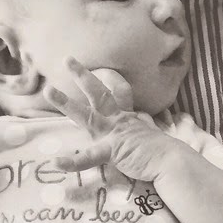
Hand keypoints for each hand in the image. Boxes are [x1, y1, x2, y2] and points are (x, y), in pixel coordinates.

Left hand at [43, 57, 173, 180]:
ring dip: (66, 102)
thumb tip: (146, 126)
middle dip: (83, 76)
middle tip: (67, 60)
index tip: (102, 71)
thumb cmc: (167, 153)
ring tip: (49, 90)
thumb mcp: (153, 135)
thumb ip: (145, 129)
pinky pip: (88, 157)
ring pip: (86, 114)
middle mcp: (120, 121)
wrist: (172, 161)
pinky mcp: (112, 149)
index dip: (112, 81)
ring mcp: (114, 133)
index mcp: (131, 118)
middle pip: (100, 94)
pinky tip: (56, 162)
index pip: (121, 93)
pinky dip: (72, 161)